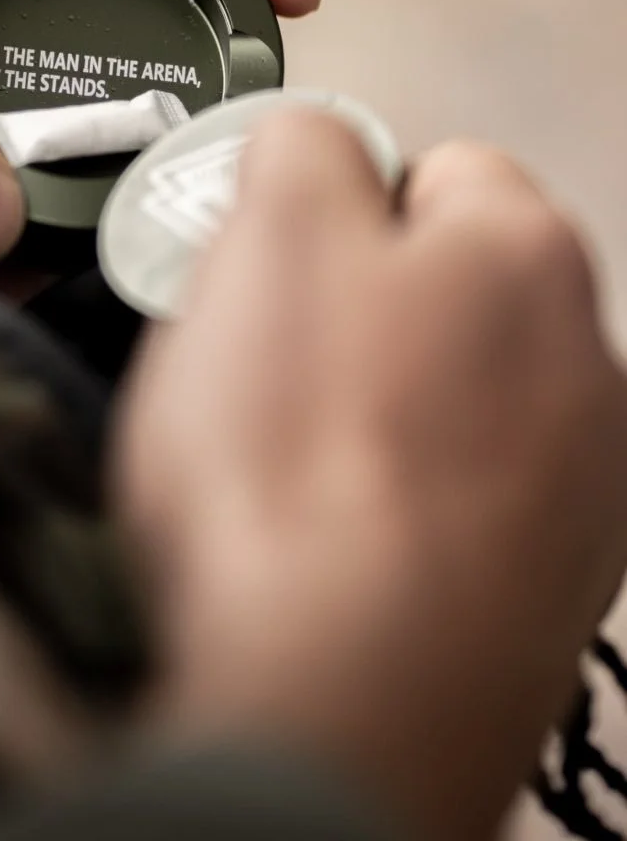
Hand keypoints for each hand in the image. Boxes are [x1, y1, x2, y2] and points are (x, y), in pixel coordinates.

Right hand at [117, 114, 626, 840]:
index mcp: (527, 254)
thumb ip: (302, 146)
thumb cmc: (304, 466)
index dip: (333, 202)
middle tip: (262, 366)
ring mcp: (577, 490)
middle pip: (440, 292)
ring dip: (377, 415)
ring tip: (289, 472)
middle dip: (353, 311)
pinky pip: (452, 507)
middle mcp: (586, 364)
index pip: (429, 165)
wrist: (343, 706)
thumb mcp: (272, 236)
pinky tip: (335, 545)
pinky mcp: (546, 594)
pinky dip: (397, 511)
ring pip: (447, 403)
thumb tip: (313, 143)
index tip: (270, 261)